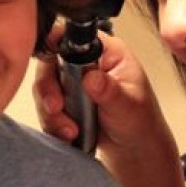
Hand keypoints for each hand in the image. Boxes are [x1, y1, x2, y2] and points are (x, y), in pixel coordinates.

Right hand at [33, 25, 185, 186]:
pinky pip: (46, 108)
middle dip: (49, 89)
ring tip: (71, 130)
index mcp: (106, 51)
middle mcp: (86, 63)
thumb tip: (90, 77)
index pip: (73, 36)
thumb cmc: (140, 121)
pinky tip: (69, 135)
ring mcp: (73, 83)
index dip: (54, 46)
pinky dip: (52, 123)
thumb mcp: (128, 105)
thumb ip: (109, 90)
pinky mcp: (65, 102)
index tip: (50, 70)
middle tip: (57, 108)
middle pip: (50, 62)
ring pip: (44, 88)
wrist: (135, 150)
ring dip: (52, 112)